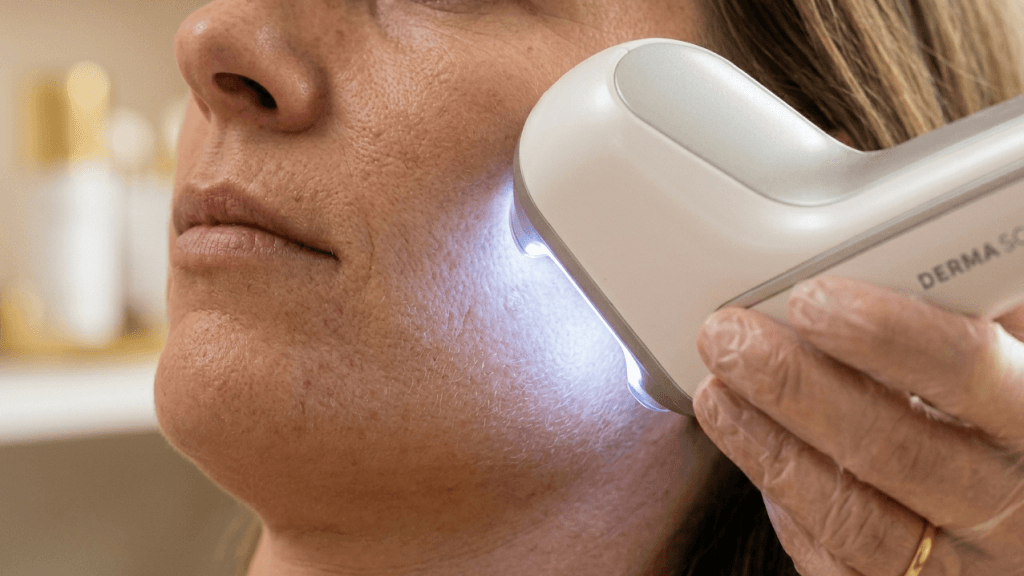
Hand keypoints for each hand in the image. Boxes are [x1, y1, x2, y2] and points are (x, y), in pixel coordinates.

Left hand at [692, 276, 1023, 575]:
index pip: (971, 373)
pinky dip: (788, 506)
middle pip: (896, 450)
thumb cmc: (1008, 423)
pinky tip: (753, 449)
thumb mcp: (1014, 366)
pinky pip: (836, 563)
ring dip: (771, 447)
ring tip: (717, 388)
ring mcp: (961, 566)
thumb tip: (900, 252)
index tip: (813, 298)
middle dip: (798, 389)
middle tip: (729, 337)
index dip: (889, 335)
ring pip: (854, 516)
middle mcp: (1011, 509)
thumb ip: (978, 319)